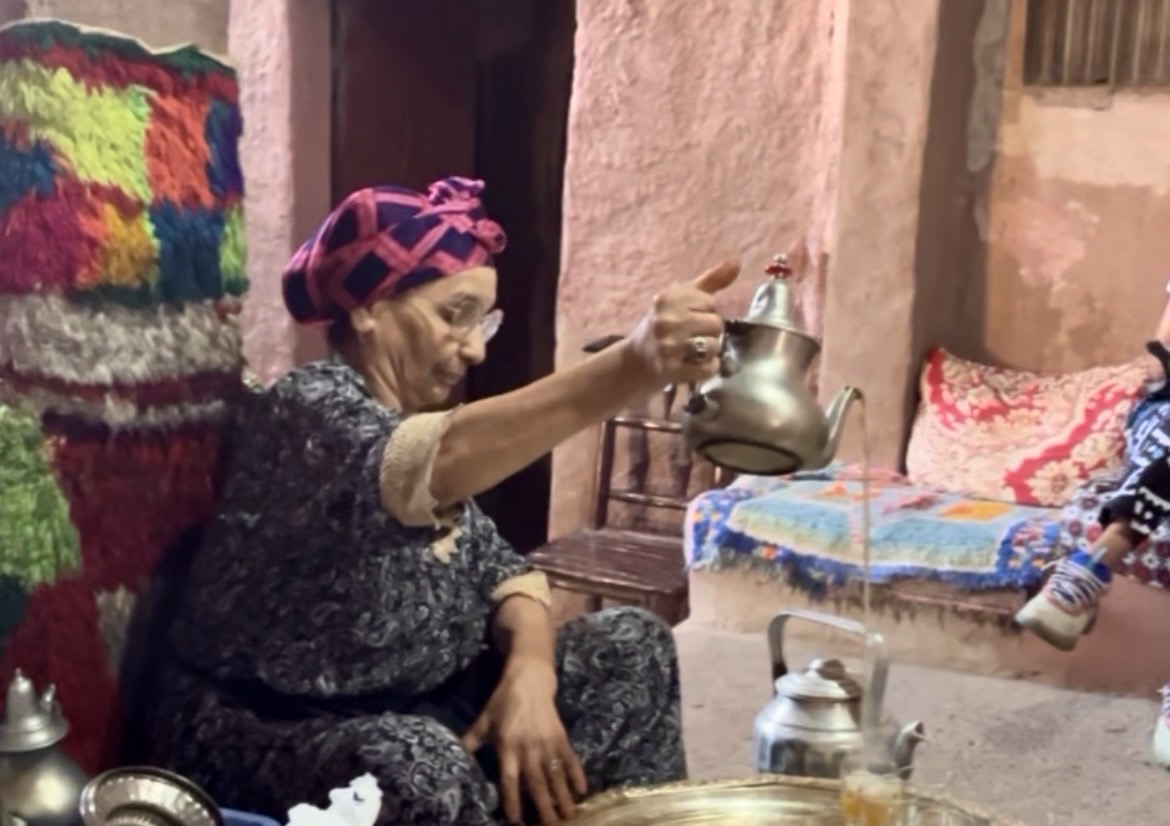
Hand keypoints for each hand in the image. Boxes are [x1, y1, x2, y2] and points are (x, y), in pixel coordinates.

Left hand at [461, 661, 586, 823]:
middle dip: (543, 806)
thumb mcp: (484, 721)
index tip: (516, 819)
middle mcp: (528, 747)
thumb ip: (470, 741)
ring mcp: (547, 742)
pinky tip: (582, 790)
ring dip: (562, 796)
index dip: (512, 800)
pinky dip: (577, 774)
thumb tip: (452, 755)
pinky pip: (570, 758)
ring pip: (555, 775)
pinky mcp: (561, 736)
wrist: (529, 680)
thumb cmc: (503, 701)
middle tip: (550, 825)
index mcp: (507, 745)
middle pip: (536, 782)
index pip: (509, 779)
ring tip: (568, 815)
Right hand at [625, 259, 739, 385]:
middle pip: (716, 325)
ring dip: (709, 352)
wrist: (636, 361)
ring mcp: (668, 346)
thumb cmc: (663, 325)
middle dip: (709, 333)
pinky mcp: (672, 370)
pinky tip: (693, 365)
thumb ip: (712, 279)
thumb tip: (737, 260)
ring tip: (692, 352)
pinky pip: (709, 368)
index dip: (705, 313)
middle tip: (691, 337)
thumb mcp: (682, 298)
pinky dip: (707, 369)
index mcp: (669, 298)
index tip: (689, 318)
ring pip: (715, 346)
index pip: (711, 303)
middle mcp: (667, 320)